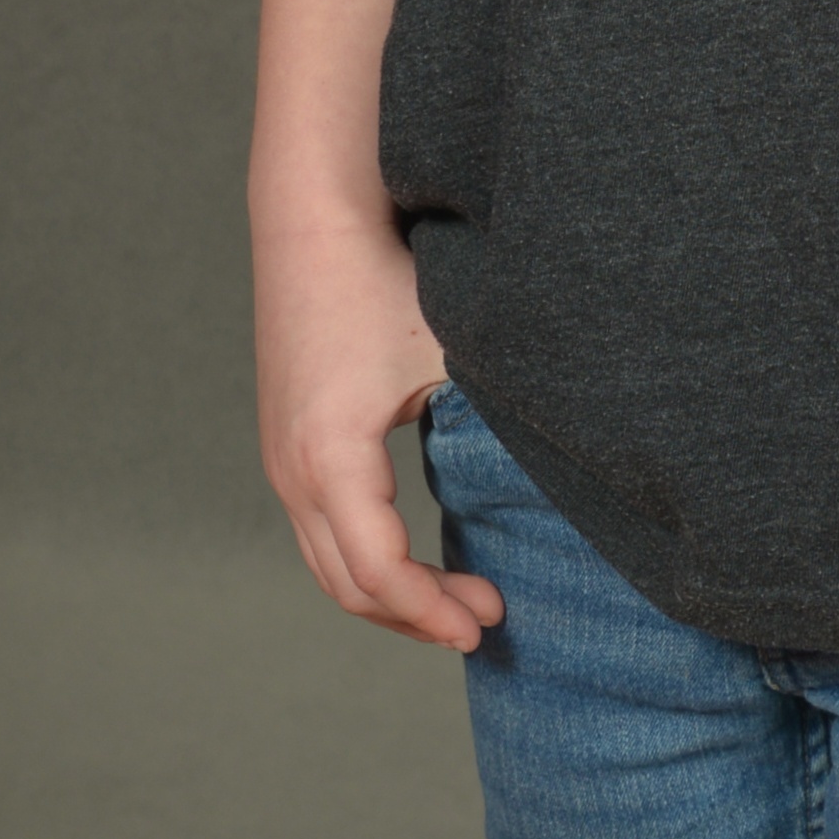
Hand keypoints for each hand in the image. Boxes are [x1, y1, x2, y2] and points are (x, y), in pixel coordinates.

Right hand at [253, 211, 504, 650]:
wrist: (312, 217)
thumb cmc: (386, 276)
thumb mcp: (449, 350)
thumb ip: (488, 420)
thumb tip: (558, 482)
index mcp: (331, 457)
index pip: (380, 572)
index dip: (434, 610)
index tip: (489, 622)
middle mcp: (291, 470)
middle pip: (349, 585)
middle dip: (418, 616)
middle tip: (486, 619)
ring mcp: (280, 460)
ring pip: (329, 566)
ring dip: (390, 596)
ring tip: (457, 603)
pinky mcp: (285, 445)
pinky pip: (320, 532)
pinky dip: (366, 563)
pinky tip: (416, 560)